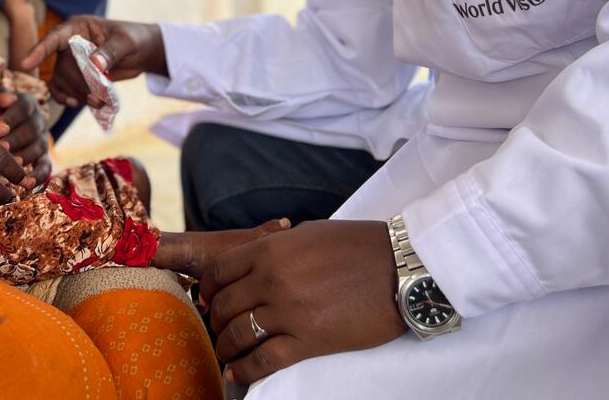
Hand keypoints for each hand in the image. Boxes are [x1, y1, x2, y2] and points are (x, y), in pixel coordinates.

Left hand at [0, 90, 50, 181]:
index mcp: (27, 103)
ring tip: (12, 165)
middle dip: (16, 139)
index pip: (24, 107)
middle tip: (2, 147)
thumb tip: (3, 99)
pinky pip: (45, 167)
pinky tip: (27, 184)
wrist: (7, 123)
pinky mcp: (44, 157)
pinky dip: (38, 176)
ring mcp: (43, 140)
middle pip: (31, 129)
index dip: (12, 116)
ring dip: (26, 156)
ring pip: (39, 147)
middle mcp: (38, 120)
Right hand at [20, 16, 165, 106]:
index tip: (25, 64)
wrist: (142, 52)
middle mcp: (69, 42)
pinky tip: (78, 103)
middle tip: (98, 95)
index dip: (39, 51)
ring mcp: (70, 60)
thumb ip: (111, 51)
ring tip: (97, 101)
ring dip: (77, 93)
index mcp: (78, 27)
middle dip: (78, 84)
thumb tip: (94, 63)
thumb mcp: (126, 42)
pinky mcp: (75, 75)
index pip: (54, 38)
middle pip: (61, 66)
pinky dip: (67, 97)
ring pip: (61, 80)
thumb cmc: (135, 39)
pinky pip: (60, 88)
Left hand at [200, 220, 405, 384]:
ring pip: (238, 334)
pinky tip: (238, 374)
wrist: (401, 267)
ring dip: (227, 347)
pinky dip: (245, 370)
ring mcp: (289, 310)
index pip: (219, 271)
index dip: (207, 289)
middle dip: (216, 320)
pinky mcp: (309, 340)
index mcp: (270, 249)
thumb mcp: (308, 234)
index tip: (207, 300)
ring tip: (227, 353)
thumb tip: (252, 265)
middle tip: (219, 328)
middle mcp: (273, 278)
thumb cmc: (358, 246)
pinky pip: (264, 360)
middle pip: (224, 305)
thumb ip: (275, 248)